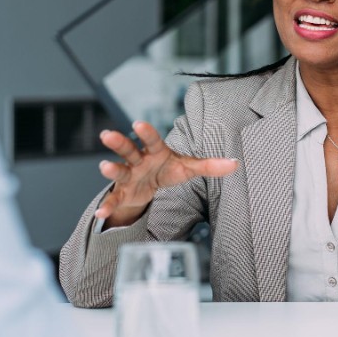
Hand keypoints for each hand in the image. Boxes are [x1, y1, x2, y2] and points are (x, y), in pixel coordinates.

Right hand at [96, 120, 237, 225]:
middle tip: (108, 134)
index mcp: (155, 151)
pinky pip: (115, 199)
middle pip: (128, 149)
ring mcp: (129, 176)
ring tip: (104, 167)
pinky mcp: (123, 192)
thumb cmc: (167, 170)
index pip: (152, 139)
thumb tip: (235, 163)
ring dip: (111, 169)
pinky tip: (102, 213)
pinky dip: (108, 206)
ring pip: (119, 170)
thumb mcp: (188, 167)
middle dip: (119, 142)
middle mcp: (138, 160)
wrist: (149, 186)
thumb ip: (210, 165)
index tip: (139, 123)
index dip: (146, 132)